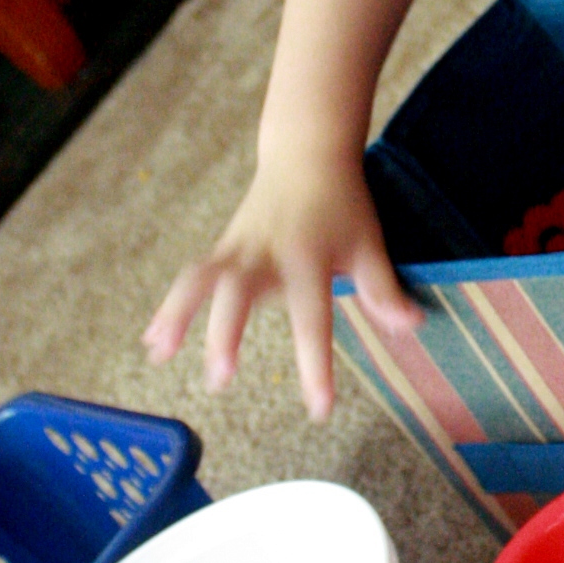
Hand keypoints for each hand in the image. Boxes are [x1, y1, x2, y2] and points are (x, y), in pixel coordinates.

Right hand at [142, 150, 421, 418]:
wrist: (306, 153)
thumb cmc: (343, 205)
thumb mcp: (370, 243)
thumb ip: (383, 289)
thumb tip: (410, 326)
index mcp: (309, 258)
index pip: (313, 318)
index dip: (315, 365)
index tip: (318, 409)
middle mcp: (268, 253)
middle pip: (240, 292)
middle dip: (227, 334)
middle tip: (220, 378)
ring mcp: (240, 248)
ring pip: (201, 279)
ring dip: (178, 315)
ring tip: (159, 353)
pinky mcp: (223, 248)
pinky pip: (192, 278)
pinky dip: (171, 308)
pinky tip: (153, 342)